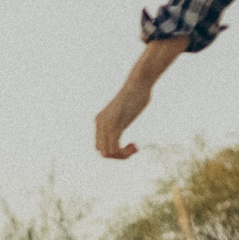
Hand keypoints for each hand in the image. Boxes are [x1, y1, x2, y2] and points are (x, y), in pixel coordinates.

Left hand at [97, 37, 187, 159]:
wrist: (139, 83)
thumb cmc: (137, 93)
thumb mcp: (125, 110)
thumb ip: (121, 119)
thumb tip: (126, 118)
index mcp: (100, 121)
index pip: (100, 146)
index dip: (114, 151)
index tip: (130, 145)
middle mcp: (99, 123)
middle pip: (102, 151)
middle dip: (118, 155)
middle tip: (133, 149)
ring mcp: (106, 125)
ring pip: (107, 153)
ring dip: (122, 156)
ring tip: (134, 148)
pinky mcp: (115, 125)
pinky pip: (114, 148)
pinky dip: (124, 153)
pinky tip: (134, 147)